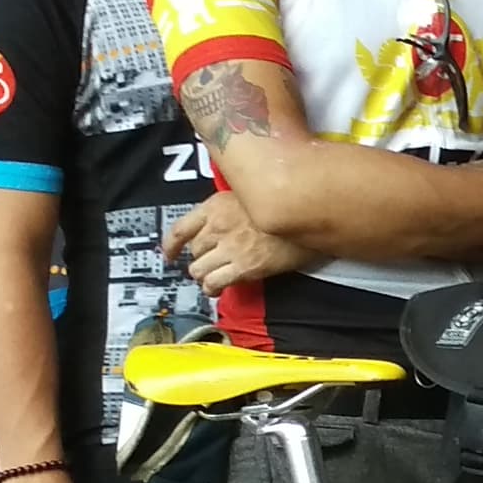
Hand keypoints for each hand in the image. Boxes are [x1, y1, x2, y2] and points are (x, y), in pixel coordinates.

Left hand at [162, 194, 318, 293]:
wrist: (313, 214)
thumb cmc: (291, 203)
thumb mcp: (253, 193)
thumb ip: (232, 204)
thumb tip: (222, 216)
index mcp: (217, 204)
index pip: (180, 228)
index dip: (170, 245)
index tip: (169, 253)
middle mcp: (219, 225)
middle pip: (193, 250)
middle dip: (199, 258)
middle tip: (209, 263)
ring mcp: (230, 247)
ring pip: (198, 269)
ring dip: (204, 275)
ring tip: (213, 277)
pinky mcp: (245, 266)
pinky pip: (214, 283)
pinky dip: (213, 288)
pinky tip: (218, 288)